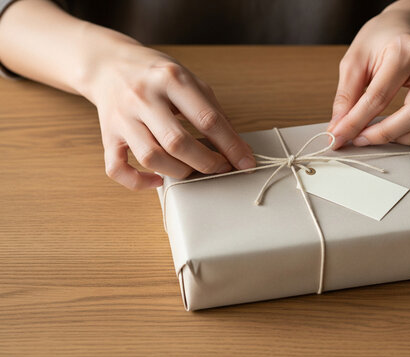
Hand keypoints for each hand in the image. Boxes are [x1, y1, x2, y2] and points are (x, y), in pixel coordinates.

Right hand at [87, 44, 255, 189]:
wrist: (108, 63)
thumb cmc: (155, 74)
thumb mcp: (189, 80)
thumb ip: (214, 112)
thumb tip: (239, 148)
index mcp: (170, 79)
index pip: (207, 119)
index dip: (230, 146)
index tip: (245, 162)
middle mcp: (143, 97)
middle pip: (177, 142)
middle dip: (207, 162)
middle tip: (221, 168)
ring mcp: (122, 117)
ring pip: (150, 157)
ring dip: (178, 171)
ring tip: (192, 169)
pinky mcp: (107, 135)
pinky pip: (117, 168)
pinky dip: (138, 182)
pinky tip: (158, 180)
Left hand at [328, 7, 409, 149]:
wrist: (409, 26)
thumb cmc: (381, 40)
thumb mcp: (355, 59)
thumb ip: (346, 95)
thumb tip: (339, 130)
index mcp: (406, 51)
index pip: (379, 97)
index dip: (355, 123)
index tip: (338, 138)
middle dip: (384, 135)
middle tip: (360, 140)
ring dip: (409, 140)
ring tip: (384, 137)